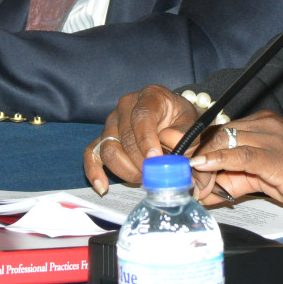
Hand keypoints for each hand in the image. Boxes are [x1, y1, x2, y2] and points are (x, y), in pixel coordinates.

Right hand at [84, 85, 198, 193]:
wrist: (171, 119)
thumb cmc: (181, 121)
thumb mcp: (191, 123)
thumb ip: (184, 133)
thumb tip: (170, 141)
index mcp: (150, 96)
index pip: (142, 116)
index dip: (147, 139)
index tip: (155, 159)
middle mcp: (125, 106)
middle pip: (124, 137)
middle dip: (140, 162)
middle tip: (156, 177)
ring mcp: (111, 122)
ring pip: (108, 149)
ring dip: (126, 170)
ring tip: (143, 179)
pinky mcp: (102, 138)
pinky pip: (92, 153)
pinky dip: (94, 171)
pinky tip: (103, 187)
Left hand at [187, 110, 282, 221]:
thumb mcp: (267, 179)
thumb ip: (238, 180)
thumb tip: (208, 192)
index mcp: (262, 125)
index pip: (220, 132)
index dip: (199, 151)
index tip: (182, 168)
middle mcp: (264, 125)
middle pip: (217, 135)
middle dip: (195, 156)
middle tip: (181, 179)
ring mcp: (270, 137)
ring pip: (224, 141)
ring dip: (201, 162)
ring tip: (186, 179)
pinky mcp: (276, 155)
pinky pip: (240, 154)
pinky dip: (217, 160)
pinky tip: (201, 166)